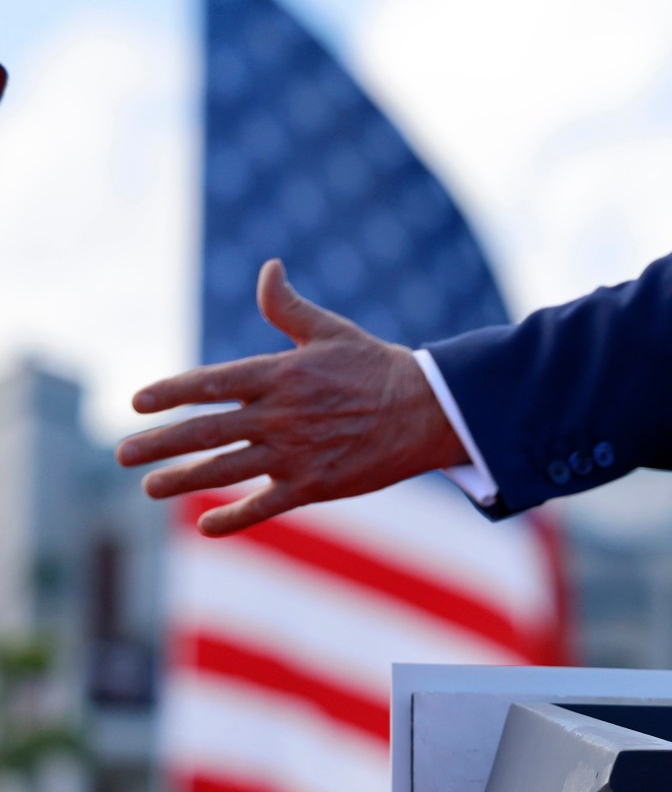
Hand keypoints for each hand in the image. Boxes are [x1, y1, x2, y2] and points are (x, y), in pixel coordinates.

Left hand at [116, 260, 467, 536]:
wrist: (429, 411)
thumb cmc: (377, 367)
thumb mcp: (331, 331)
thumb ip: (287, 307)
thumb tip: (267, 267)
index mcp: (282, 375)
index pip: (212, 382)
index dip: (171, 391)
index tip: (137, 402)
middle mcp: (283, 415)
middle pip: (206, 431)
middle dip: (159, 443)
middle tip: (122, 454)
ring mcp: (297, 453)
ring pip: (226, 470)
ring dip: (182, 479)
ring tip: (149, 488)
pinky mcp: (315, 485)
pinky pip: (264, 505)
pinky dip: (233, 517)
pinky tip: (206, 524)